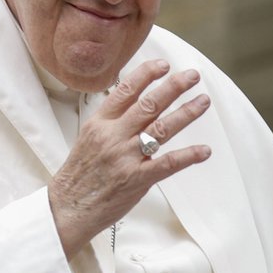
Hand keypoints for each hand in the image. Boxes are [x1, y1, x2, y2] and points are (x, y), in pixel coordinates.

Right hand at [48, 59, 211, 255]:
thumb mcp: (88, 139)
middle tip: (193, 76)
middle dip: (174, 87)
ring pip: (161, 128)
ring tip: (203, 101)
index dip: (147, 74)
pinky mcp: (136, 179)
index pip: (126, 91)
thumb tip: (132, 103)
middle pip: (149, 104)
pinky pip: (167, 163)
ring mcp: (125, 157)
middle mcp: (113, 136)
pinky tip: (204, 150)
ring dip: (186, 113)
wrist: (68, 207)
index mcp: (99, 123)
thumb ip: (110, 121)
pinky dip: (188, 156)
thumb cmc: (79, 175)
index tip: (163, 65)